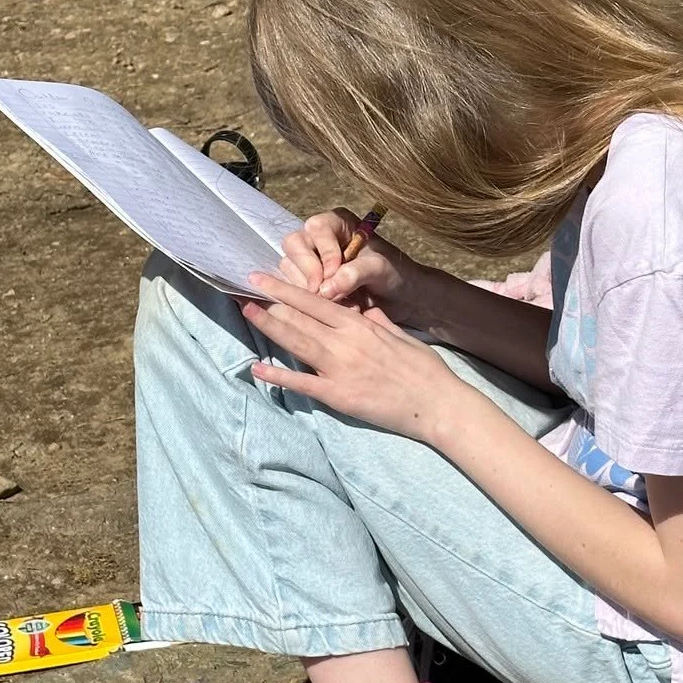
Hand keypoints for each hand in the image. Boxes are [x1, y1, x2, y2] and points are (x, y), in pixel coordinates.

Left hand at [243, 272, 467, 441]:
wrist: (438, 404)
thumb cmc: (425, 370)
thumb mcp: (400, 336)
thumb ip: (378, 322)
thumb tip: (364, 310)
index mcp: (360, 325)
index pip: (315, 301)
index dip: (287, 289)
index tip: (266, 278)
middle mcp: (345, 343)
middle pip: (300, 318)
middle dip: (270, 302)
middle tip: (244, 289)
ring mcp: (340, 369)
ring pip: (297, 343)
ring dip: (269, 327)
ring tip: (246, 313)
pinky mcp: (339, 396)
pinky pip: (303, 384)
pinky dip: (279, 376)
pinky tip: (257, 368)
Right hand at [276, 209, 427, 321]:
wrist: (400, 298)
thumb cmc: (393, 274)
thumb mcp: (380, 269)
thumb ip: (355, 273)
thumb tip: (326, 289)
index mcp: (338, 223)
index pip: (317, 228)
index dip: (323, 251)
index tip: (335, 274)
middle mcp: (319, 238)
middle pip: (294, 244)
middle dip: (308, 271)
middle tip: (324, 293)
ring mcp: (310, 261)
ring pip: (289, 269)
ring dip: (310, 290)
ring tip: (340, 303)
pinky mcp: (306, 283)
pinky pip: (293, 289)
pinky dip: (310, 302)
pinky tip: (333, 309)